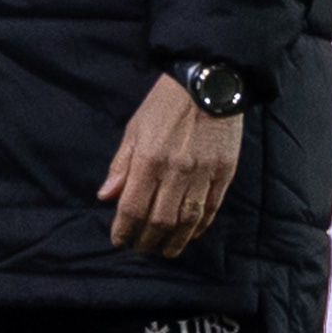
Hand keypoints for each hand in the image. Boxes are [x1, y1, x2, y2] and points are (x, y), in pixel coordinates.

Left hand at [97, 73, 240, 256]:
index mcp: (148, 160)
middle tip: (140, 247)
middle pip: (159, 221)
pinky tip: (190, 234)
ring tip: (165, 250)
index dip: (124, 230)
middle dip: (147, 241)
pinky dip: (199, 227)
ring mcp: (203, 174)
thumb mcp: (134, 128)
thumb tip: (107, 196)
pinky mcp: (225, 173)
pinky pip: (211, 209)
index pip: (133, 209)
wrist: (209, 82)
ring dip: (174, 242)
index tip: (119, 239)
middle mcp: (176, 171)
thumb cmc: (165, 104)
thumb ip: (121, 165)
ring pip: (187, 222)